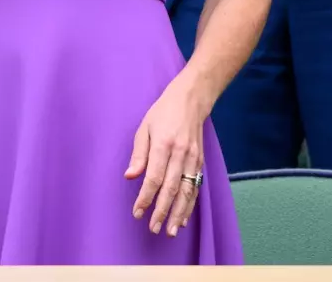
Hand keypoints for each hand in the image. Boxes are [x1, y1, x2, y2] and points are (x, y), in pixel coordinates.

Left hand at [124, 79, 208, 237]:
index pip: (154, 177)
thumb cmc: (162, 113)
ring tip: (169, 231)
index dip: (146, 197)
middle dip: (161, 211)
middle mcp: (180, 154)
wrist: (191, 101)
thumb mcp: (144, 127)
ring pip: (186, 192)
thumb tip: (130, 177)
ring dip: (178, 213)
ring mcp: (193, 159)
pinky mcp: (201, 162)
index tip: (137, 212)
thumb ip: (138, 154)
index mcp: (163, 144)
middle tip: (153, 228)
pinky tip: (183, 218)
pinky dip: (190, 205)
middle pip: (171, 188)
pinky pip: (196, 188)